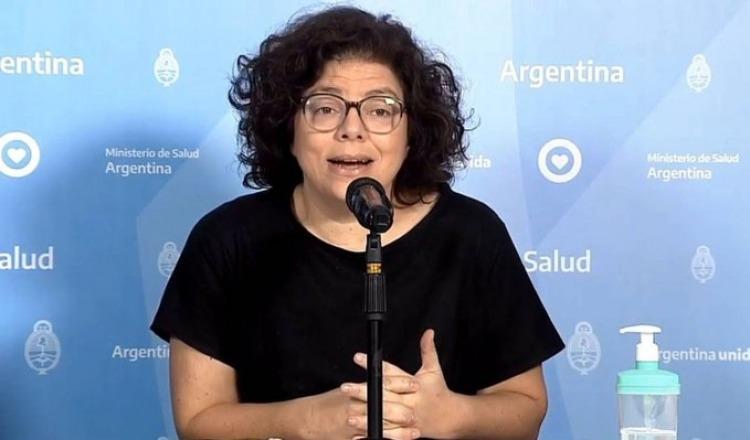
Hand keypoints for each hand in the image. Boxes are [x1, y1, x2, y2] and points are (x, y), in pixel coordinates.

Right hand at [295, 386, 418, 439]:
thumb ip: (364, 389)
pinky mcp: (353, 438)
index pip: (383, 384)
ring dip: (399, 430)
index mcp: (358, 391)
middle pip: (386, 407)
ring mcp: (355, 424)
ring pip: (382, 426)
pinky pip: (372, 439)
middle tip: (417, 412)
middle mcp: (357, 406)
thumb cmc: (327, 405)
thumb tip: (382, 383)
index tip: (416, 384)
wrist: (307, 419)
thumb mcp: (346, 393)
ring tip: (414, 433)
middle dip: (403, 410)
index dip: (401, 384)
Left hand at [342, 329, 460, 438]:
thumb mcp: (434, 370)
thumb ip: (428, 350)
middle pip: (384, 396)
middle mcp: (410, 402)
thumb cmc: (438, 391)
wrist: (450, 418)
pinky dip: (372, 435)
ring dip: (367, 417)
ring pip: (385, 418)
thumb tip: (428, 331)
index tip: (357, 357)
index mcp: (415, 386)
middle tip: (346, 387)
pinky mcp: (404, 432)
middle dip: (365, 392)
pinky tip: (356, 435)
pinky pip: (387, 435)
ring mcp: (407, 419)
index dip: (374, 366)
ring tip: (349, 415)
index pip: (391, 373)